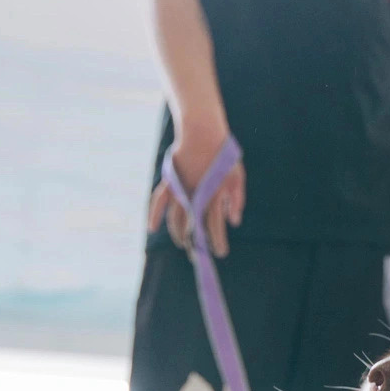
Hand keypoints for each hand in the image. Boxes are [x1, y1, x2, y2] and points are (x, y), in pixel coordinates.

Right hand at [149, 120, 244, 255]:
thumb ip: (236, 200)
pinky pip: (159, 201)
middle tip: (199, 257)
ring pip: (177, 220)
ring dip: (179, 235)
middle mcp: (196, 196)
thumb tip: (234, 222)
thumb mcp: (237, 176)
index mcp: (214, 196)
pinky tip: (152, 228)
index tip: (220, 253)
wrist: (203, 133)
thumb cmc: (224, 155)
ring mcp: (181, 190)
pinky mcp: (170, 182)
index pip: (214, 227)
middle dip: (197, 245)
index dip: (216, 242)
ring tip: (184, 244)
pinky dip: (154, 215)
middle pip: (194, 228)